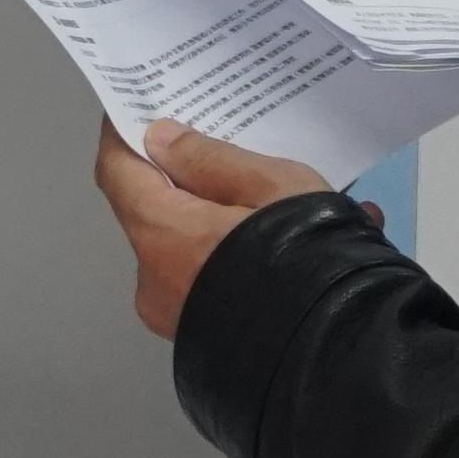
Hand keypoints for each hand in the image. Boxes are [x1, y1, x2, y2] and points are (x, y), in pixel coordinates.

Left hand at [91, 120, 334, 340]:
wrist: (341, 353)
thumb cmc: (301, 253)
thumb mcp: (269, 186)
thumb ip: (210, 158)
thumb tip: (159, 141)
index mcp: (159, 236)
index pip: (117, 169)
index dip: (125, 132)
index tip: (144, 104)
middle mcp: (156, 281)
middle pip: (163, 213)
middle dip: (199, 181)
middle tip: (235, 151)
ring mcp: (181, 319)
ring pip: (202, 249)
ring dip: (243, 223)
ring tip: (306, 202)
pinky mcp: (212, 342)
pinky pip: (228, 283)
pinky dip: (261, 260)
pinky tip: (321, 245)